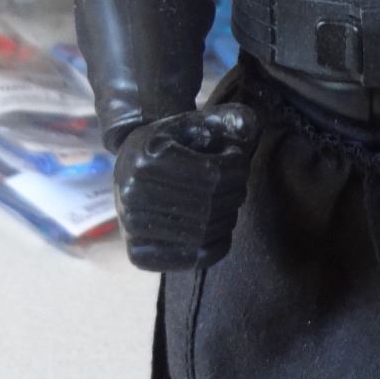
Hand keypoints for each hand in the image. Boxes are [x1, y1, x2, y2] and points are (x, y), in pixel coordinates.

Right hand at [113, 103, 260, 271]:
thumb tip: (248, 127)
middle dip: (235, 191)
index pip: (212, 175)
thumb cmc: (170, 143)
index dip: (236, 167)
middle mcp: (133, 196)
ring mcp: (132, 228)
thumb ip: (226, 120)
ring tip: (224, 199)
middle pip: (210, 205)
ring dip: (227, 216)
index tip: (236, 159)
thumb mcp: (195, 122)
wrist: (132, 167)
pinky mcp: (139, 255)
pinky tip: (215, 223)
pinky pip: (196, 258)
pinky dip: (217, 243)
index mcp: (144, 160)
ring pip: (205, 232)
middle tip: (235, 181)